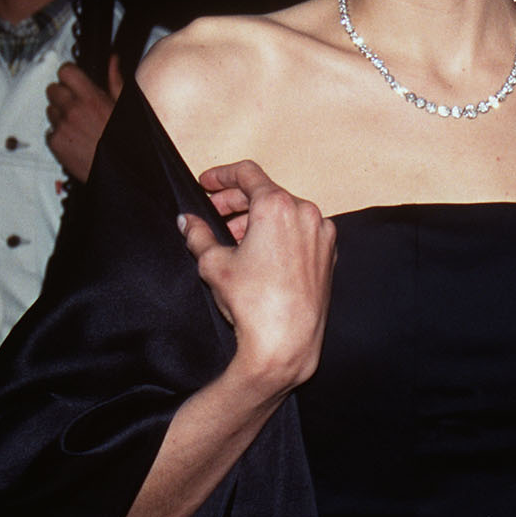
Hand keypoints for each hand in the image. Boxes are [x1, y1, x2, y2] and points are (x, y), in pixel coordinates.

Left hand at [46, 56, 122, 181]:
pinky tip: (76, 140)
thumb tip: (113, 60)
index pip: (65, 71)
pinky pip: (49, 132)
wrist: (121, 173)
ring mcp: (62, 127)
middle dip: (63, 95)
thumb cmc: (125, 142)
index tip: (74, 82)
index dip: (69, 76)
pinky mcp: (55, 144)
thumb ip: (115, 81)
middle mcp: (73, 110)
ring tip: (79, 126)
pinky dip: (59, 135)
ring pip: (50, 110)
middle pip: (52, 89)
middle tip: (77, 106)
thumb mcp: (125, 108)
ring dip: (60, 115)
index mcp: (91, 98)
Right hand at [179, 160, 335, 391]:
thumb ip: (198, 235)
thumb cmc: (252, 303)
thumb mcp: (214, 264)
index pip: (247, 174)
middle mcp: (306, 213)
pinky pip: (301, 232)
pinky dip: (279, 234)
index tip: (206, 184)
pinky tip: (259, 252)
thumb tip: (187, 222)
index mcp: (278, 206)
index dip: (221, 176)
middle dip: (236, 200)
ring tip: (233, 237)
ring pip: (285, 212)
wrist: (286, 342)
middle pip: (267, 192)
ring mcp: (322, 234)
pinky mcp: (328, 255)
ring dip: (257, 218)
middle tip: (214, 212)